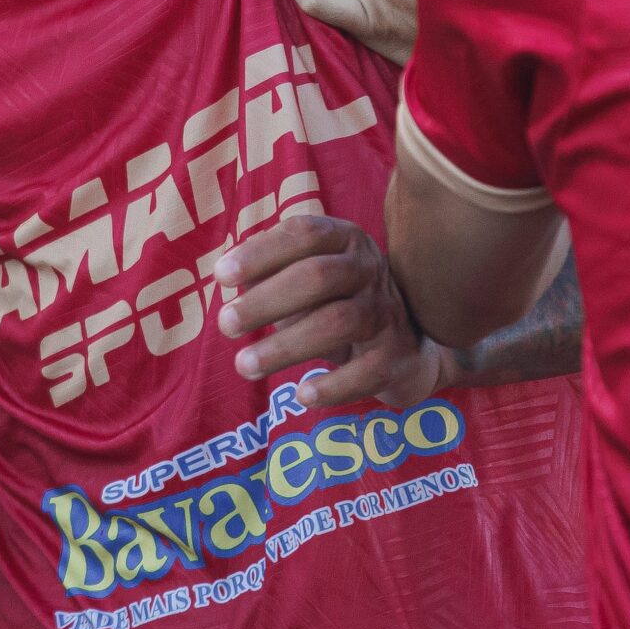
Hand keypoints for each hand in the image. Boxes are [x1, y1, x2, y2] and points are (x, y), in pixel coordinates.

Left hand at [214, 213, 445, 410]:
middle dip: (266, 301)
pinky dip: (334, 385)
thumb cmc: (337, 301)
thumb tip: (226, 275)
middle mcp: (370, 269)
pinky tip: (303, 395)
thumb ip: (269, 272)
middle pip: (318, 276)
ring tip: (244, 365)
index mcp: (344, 240)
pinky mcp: (397, 357)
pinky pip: (368, 371)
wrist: (408, 345)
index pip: (303, 234)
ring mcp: (387, 313)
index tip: (220, 276)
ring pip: (339, 322)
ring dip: (286, 346)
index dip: (261, 252)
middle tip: (225, 324)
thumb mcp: (307, 279)